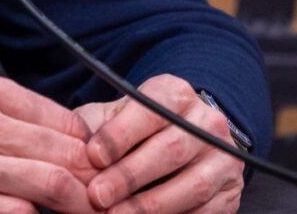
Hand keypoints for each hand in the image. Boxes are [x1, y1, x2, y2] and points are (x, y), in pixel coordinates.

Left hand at [73, 75, 243, 213]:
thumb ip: (93, 127)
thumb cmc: (136, 130)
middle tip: (98, 196)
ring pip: (191, 186)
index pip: (148, 112)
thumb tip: (66, 146)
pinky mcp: (230, 194)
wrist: (185, 141)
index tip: (92, 156)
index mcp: (175, 94)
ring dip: (150, 206)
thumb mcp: (114, 117)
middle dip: (130, 176)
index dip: (119, 136)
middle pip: (170, 151)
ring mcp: (224, 160)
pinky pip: (205, 212)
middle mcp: (207, 123)